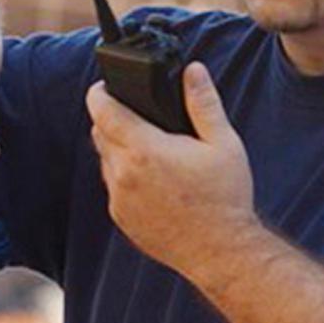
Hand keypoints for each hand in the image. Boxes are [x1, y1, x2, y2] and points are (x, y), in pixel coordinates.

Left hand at [86, 63, 255, 277]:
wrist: (220, 251)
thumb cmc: (224, 198)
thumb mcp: (223, 143)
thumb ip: (203, 103)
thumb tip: (193, 71)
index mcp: (145, 150)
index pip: (103, 111)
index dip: (99, 94)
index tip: (102, 86)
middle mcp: (124, 174)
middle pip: (100, 134)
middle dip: (111, 119)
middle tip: (137, 114)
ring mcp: (120, 199)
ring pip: (106, 162)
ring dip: (119, 148)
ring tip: (150, 147)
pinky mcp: (122, 219)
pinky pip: (114, 188)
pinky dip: (126, 177)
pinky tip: (154, 179)